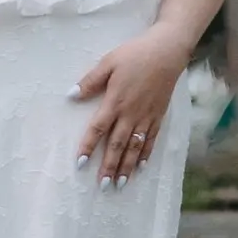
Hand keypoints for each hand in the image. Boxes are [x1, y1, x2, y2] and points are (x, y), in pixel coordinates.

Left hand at [73, 25, 186, 184]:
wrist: (167, 51)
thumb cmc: (135, 54)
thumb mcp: (108, 62)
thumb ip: (90, 81)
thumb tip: (70, 95)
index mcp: (115, 101)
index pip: (98, 129)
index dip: (89, 146)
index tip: (81, 163)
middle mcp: (131, 113)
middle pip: (117, 145)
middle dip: (109, 167)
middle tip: (102, 186)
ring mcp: (146, 116)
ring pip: (134, 147)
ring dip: (126, 166)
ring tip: (120, 184)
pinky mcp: (159, 115)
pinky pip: (151, 140)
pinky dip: (145, 154)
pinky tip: (140, 167)